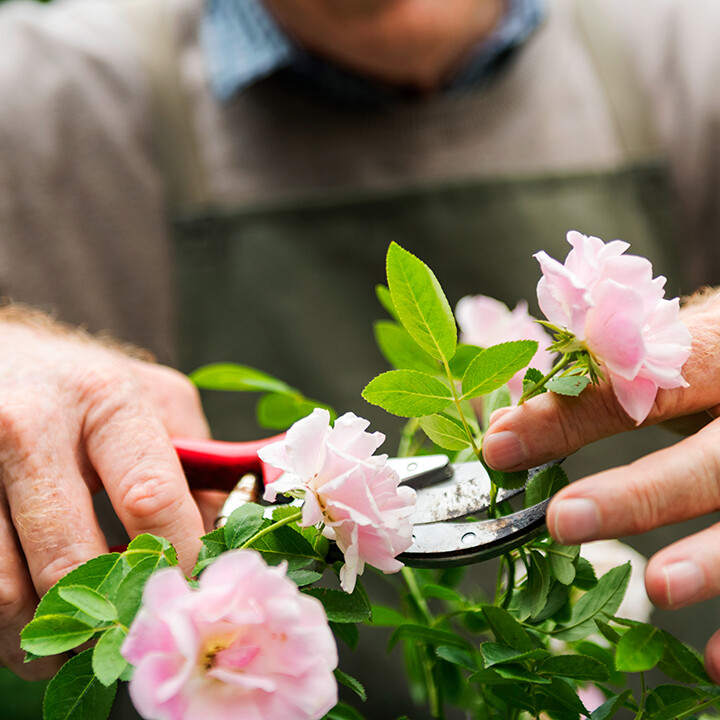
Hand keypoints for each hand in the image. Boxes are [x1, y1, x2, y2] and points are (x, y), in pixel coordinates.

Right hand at [0, 313, 209, 678]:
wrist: (5, 356)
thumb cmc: (91, 388)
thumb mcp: (159, 403)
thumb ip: (200, 467)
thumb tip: (226, 541)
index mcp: (106, 401)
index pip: (150, 499)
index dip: (177, 559)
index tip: (190, 585)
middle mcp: (31, 427)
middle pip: (69, 559)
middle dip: (109, 612)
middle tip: (133, 631)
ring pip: (5, 590)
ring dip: (48, 636)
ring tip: (79, 637)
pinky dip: (7, 622)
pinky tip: (31, 615)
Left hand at [482, 289, 719, 680]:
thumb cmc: (717, 364)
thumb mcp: (675, 356)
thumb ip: (609, 387)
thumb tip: (511, 428)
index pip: (644, 384)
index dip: (573, 416)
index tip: (502, 445)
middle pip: (712, 460)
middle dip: (639, 494)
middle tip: (564, 521)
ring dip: (712, 561)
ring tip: (658, 587)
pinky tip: (715, 663)